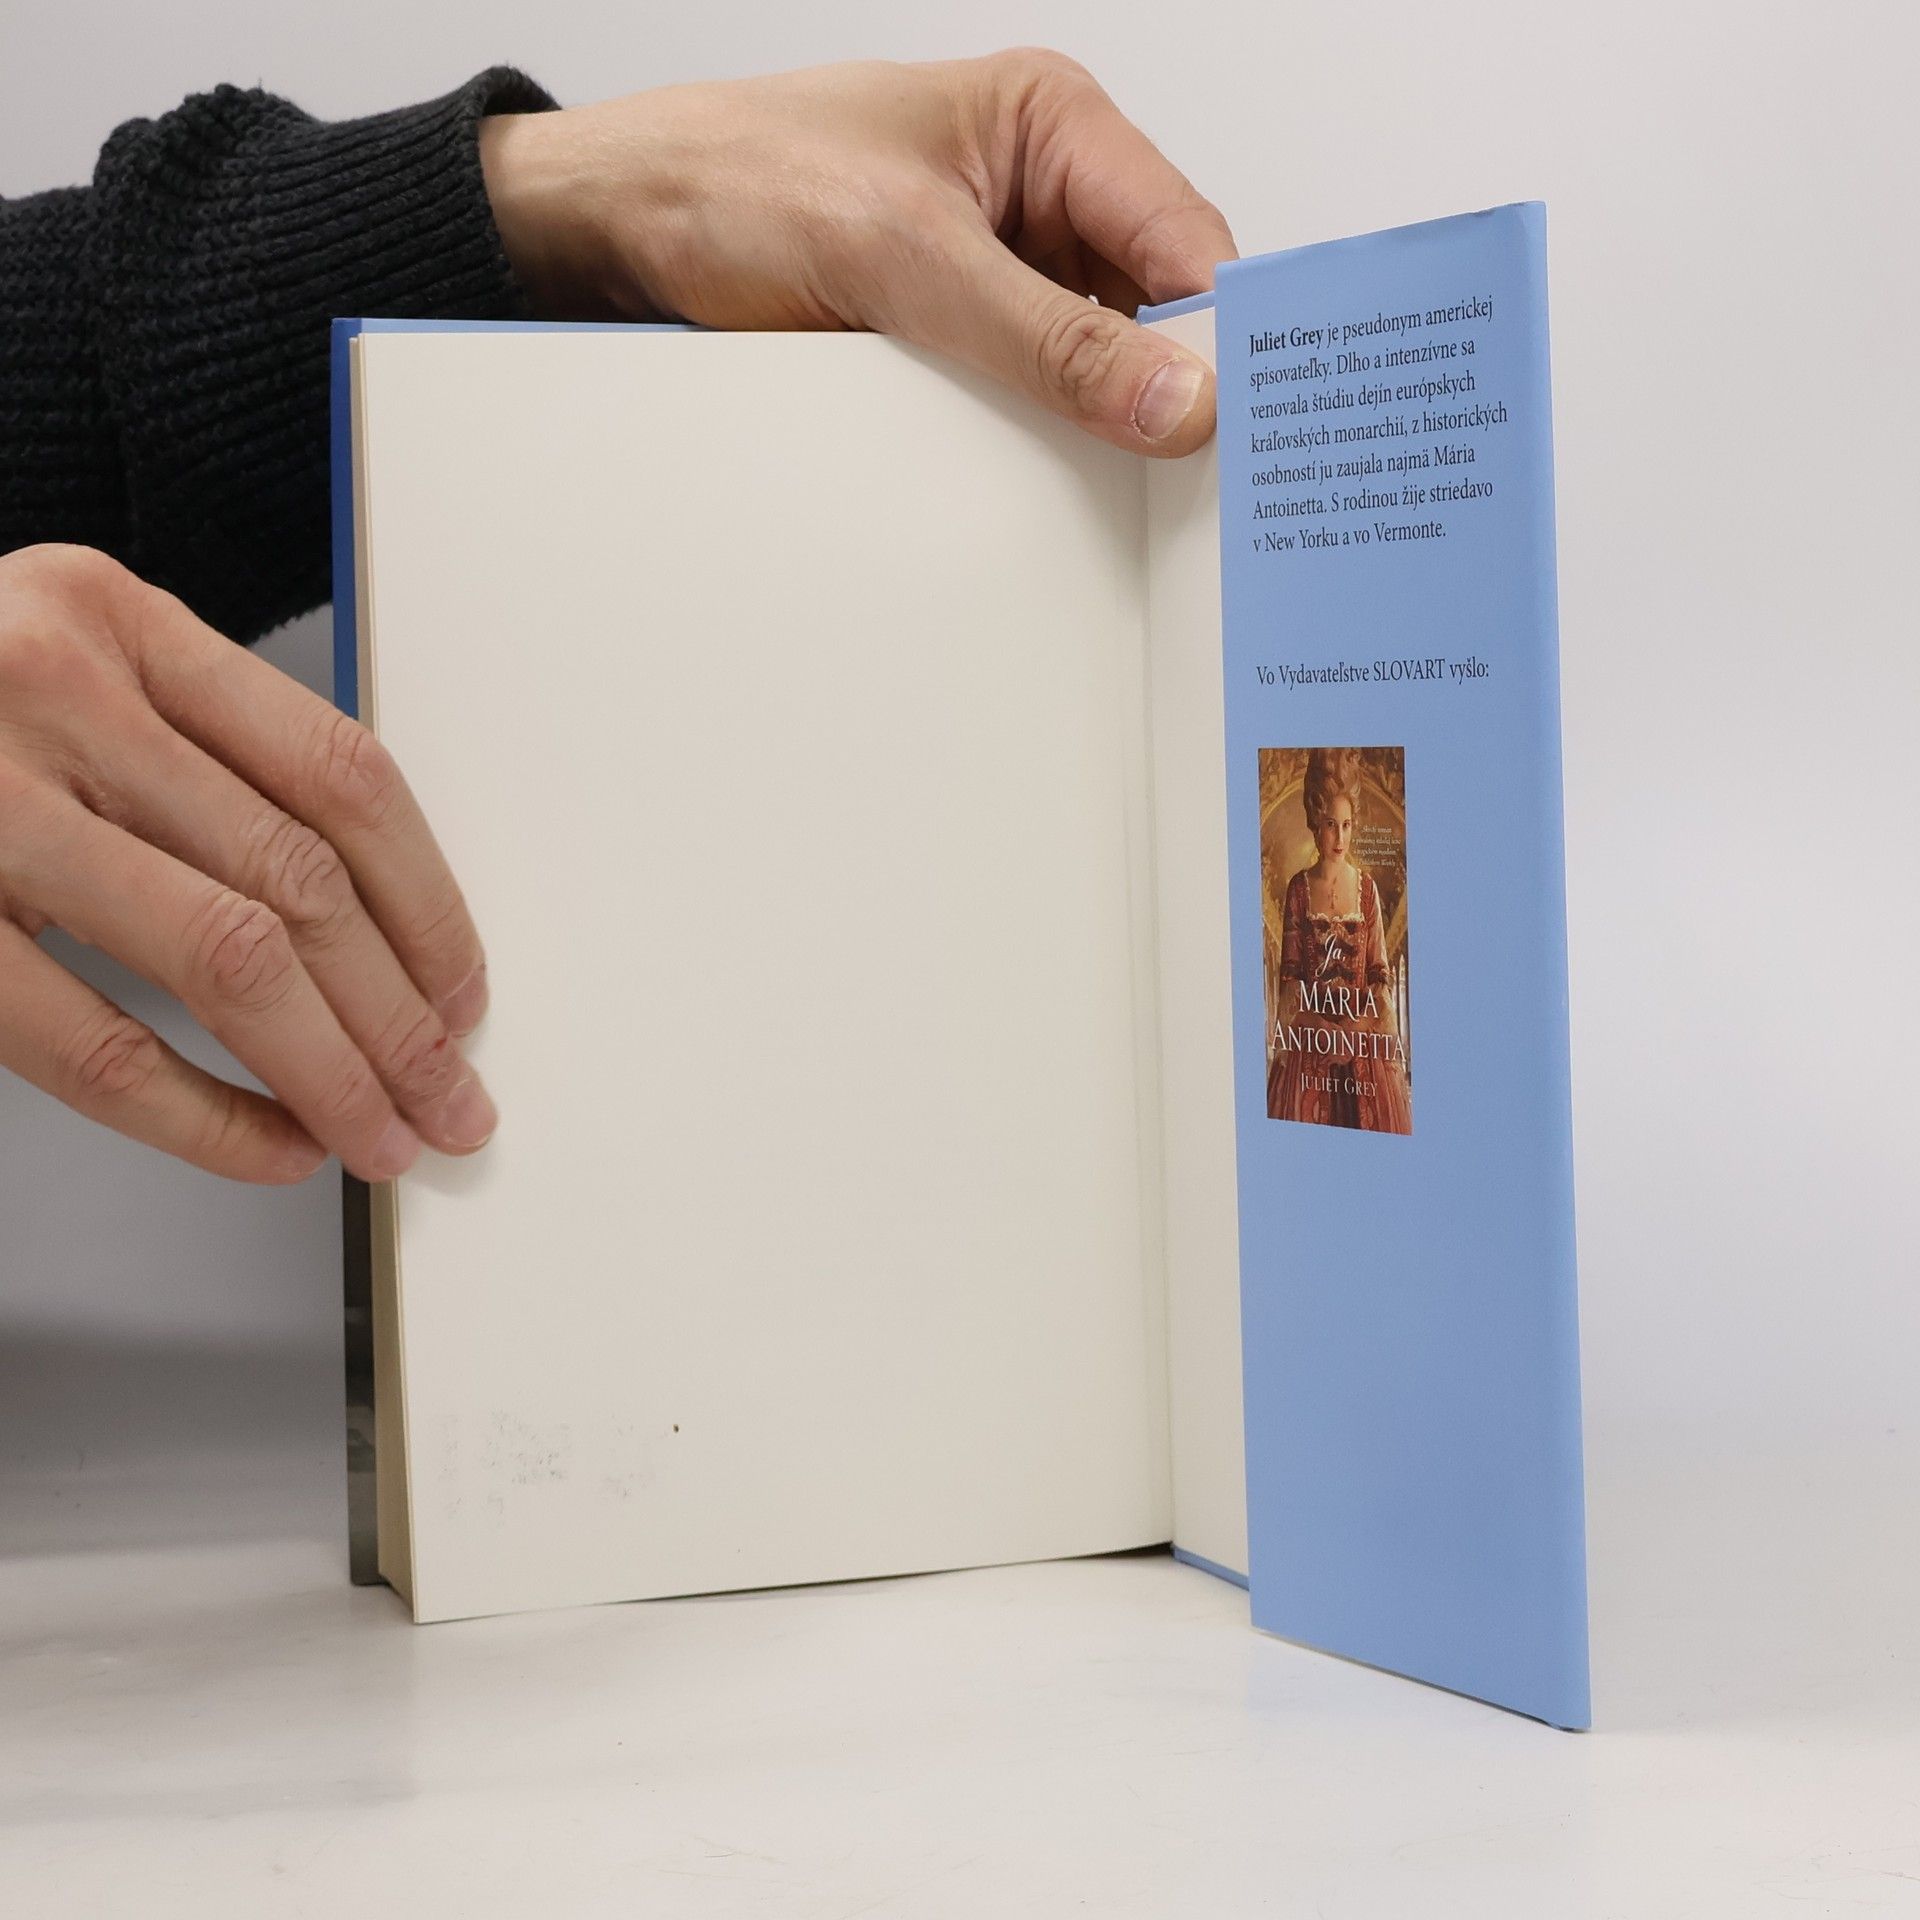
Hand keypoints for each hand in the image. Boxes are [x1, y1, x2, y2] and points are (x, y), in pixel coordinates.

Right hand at [0, 545, 495, 1183]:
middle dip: (400, 1016)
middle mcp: (52, 687)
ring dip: (330, 1071)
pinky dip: (202, 1114)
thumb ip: (198, 753)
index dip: (429, 904)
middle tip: (449, 1099)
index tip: (463, 994)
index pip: (340, 776)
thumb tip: (370, 927)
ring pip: (225, 958)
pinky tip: (268, 1145)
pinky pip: (94, 1040)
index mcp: (116, 619)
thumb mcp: (61, 662)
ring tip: (384, 1136)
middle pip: (300, 880)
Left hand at [479, 49, 1236, 456]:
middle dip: (1175, 385)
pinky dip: (1053, 442)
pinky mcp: (959, 335)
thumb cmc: (742, 182)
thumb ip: (1045, 336)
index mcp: (1052, 127)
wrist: (623, 227)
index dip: (1226, 331)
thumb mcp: (905, 258)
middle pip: (1156, 305)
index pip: (1184, 235)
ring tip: (1144, 495)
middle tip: (1208, 484)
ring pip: (1101, 362)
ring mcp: (1002, 271)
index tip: (1248, 426)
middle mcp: (1042, 195)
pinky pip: (1035, 396)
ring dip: (1110, 423)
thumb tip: (1174, 399)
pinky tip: (1067, 486)